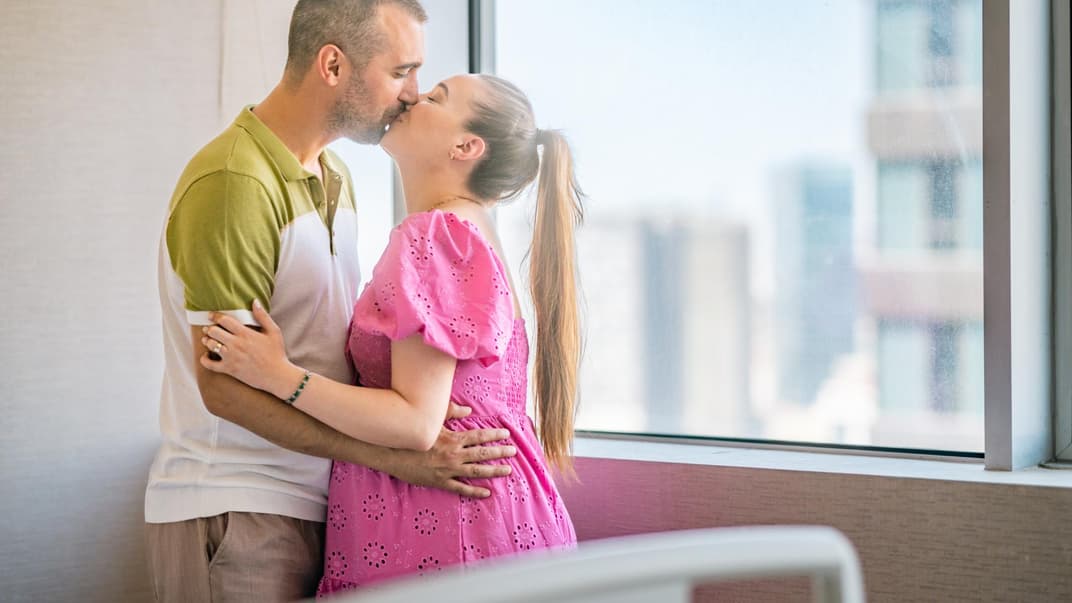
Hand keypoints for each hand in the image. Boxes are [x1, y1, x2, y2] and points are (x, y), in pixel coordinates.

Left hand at [200, 300, 301, 397]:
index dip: (215, 316)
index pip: (224, 320)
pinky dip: (204, 359)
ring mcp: (231, 357)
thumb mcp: (274, 331)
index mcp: (245, 333)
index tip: (211, 315)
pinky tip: (206, 356)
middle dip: (209, 328)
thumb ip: (263, 316)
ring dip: (207, 341)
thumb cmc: (276, 353)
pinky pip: (209, 364)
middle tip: (209, 329)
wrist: (277, 376)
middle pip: (214, 331)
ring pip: (210, 345)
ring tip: (208, 340)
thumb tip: (255, 301)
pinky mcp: (229, 369)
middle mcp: (236, 344)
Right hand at [384, 403, 516, 497]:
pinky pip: (461, 488)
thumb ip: (451, 412)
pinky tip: (487, 493)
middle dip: (500, 452)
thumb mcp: (432, 420)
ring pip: (476, 472)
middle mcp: (454, 455)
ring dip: (494, 471)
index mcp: (453, 439)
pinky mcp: (441, 482)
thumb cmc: (412, 434)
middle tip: (513, 452)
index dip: (495, 435)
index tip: (506, 434)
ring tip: (508, 471)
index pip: (480, 436)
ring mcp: (448, 470)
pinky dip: (475, 491)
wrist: (392, 453)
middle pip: (483, 454)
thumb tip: (468, 410)